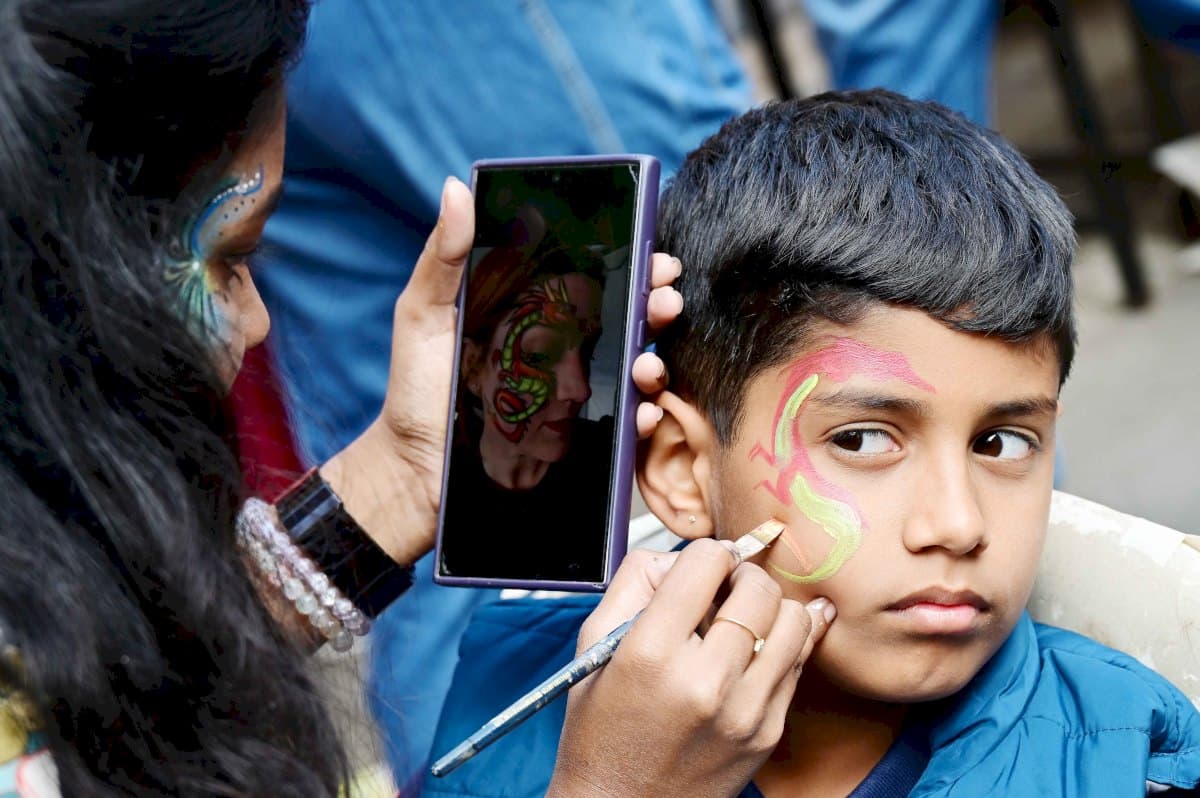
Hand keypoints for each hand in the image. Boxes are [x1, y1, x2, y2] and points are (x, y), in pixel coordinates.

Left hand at [321, 177, 686, 563]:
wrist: (414, 468)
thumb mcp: (423, 313)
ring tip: (645, 362)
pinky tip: (641, 410)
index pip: (594, 280)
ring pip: (634, 369)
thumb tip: (455, 187)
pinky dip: (643, 416)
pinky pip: (622, 425)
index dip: (630, 263)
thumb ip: (444, 256)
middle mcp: (563, 350)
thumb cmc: (416, 387)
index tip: (652, 253)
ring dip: (654, 360)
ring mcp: (574, 395)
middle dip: (656, 303)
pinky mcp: (576, 438)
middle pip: (626, 318)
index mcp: (535, 313)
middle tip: (665, 296)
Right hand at [547, 540, 834, 797]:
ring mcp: (744, 711)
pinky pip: (799, 663)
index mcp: (651, 653)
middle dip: (742, 576)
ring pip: (794, 619)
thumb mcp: (594, 645)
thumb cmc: (603, 728)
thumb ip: (636, 583)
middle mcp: (703, 682)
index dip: (705, 556)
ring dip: (771, 608)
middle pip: (758, 586)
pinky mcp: (768, 732)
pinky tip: (761, 644)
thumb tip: (685, 557)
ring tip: (745, 620)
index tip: (701, 570)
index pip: (707, 561)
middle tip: (725, 591)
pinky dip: (782, 644)